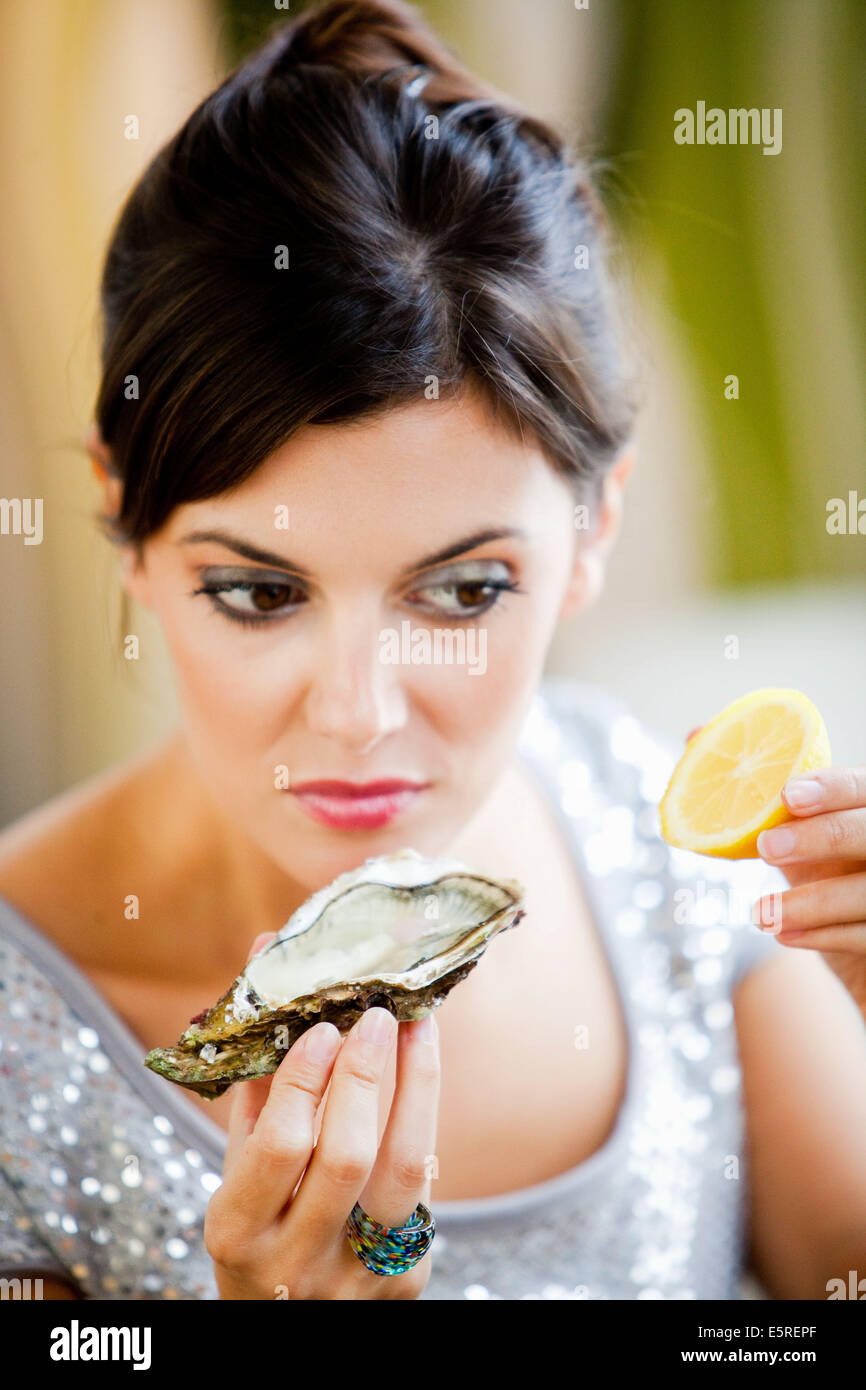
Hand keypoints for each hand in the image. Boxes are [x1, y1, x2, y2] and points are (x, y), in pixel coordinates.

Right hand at [204, 932, 440, 1298]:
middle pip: (345, 1157)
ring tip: (414, 1026)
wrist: (288, 1326)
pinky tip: (422, 1069)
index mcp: (240, 1233)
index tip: (322, 1028)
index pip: (280, 1147)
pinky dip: (424, 1116)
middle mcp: (299, 1261)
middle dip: (362, 1075)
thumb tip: (266, 975)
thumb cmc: (258, 1230)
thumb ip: (255, 1091)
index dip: (304, 1081)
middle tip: (372, 1014)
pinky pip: (423, 1185)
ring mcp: (358, 1275)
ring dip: (414, 1086)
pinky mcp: (406, 1276)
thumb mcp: (237, 1175)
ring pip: (402, 1172)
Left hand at [751, 768, 865, 1017]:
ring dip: (812, 903)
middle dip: (820, 838)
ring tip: (760, 912)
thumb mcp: (791, 828)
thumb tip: (693, 734)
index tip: (786, 795)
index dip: (832, 788)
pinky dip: (821, 935)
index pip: (864, 787)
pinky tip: (783, 935)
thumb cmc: (822, 864)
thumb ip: (750, 786)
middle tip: (765, 847)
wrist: (856, 934)